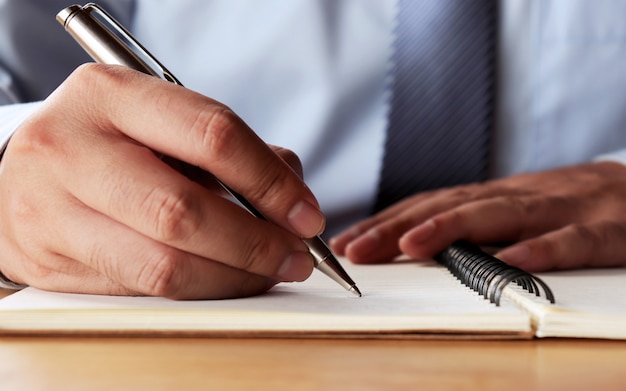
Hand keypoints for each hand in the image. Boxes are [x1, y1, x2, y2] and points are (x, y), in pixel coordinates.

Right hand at [0, 64, 322, 298]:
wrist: (19, 174)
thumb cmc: (105, 143)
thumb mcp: (158, 120)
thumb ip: (226, 149)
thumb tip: (292, 193)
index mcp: (110, 95)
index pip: (212, 135)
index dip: (271, 182)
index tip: (306, 214)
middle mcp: (71, 148)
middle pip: (184, 211)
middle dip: (256, 244)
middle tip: (295, 256)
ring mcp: (51, 210)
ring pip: (162, 266)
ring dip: (232, 278)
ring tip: (267, 274)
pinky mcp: (49, 263)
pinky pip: (141, 291)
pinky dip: (196, 291)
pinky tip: (222, 281)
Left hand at [331, 162, 625, 271]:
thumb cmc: (569, 206)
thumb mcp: (514, 209)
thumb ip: (471, 224)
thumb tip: (411, 244)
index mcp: (496, 196)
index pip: (430, 205)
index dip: (387, 222)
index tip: (346, 242)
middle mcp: (518, 197)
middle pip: (451, 207)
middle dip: (399, 227)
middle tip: (356, 249)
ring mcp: (560, 209)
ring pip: (500, 215)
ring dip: (451, 228)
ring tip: (410, 246)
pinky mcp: (604, 229)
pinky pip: (571, 241)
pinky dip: (539, 249)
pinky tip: (508, 261)